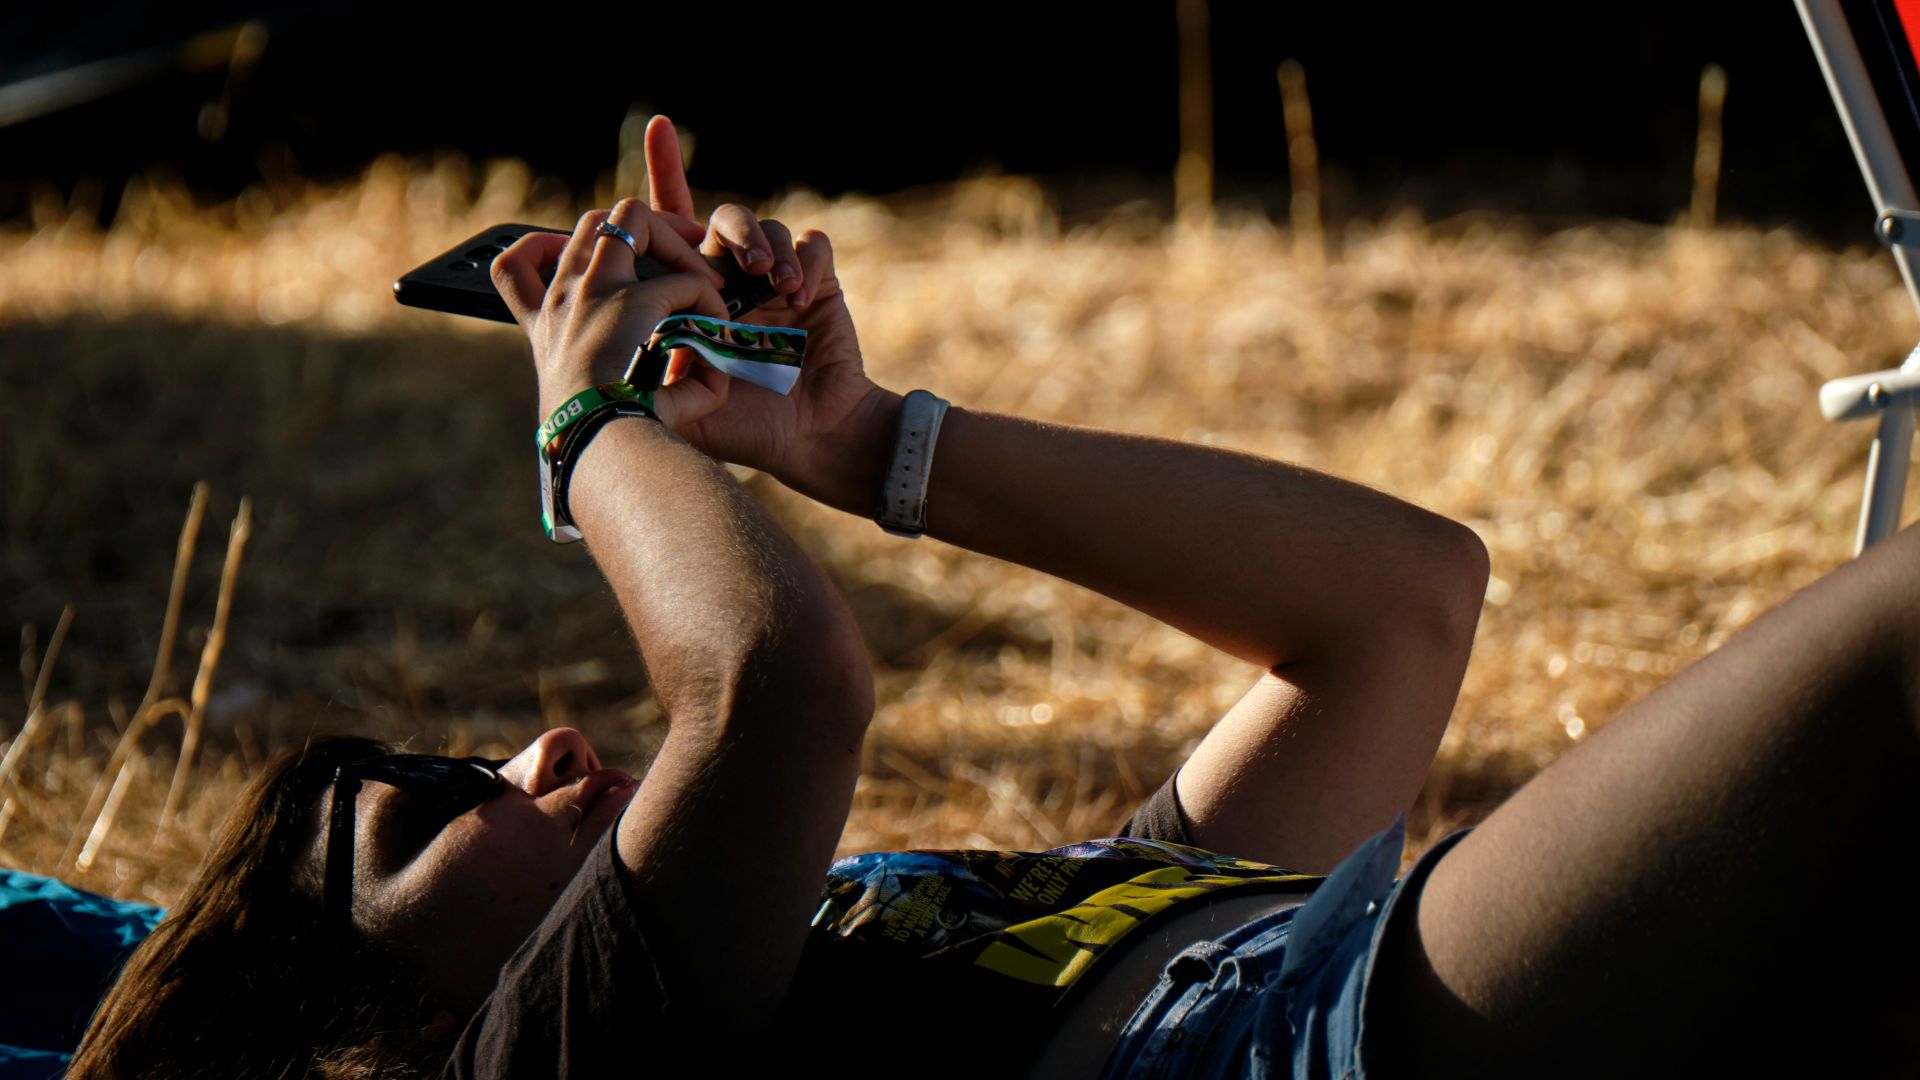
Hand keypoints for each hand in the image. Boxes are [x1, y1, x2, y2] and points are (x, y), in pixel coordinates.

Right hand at [490, 200, 726, 420]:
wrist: (601, 449)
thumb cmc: (604, 440)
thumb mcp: (598, 402)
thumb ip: (634, 371)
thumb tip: (688, 362)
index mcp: (547, 327)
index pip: (514, 267)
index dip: (544, 245)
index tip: (578, 254)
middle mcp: (564, 299)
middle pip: (590, 222)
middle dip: (640, 227)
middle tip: (681, 250)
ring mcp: (596, 291)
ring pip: (633, 219)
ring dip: (674, 243)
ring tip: (703, 281)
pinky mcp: (636, 301)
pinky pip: (687, 281)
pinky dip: (709, 300)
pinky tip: (717, 329)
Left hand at [640, 116, 894, 494]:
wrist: (809, 440)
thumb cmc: (744, 425)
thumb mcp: (678, 398)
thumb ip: (645, 364)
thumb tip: (617, 323)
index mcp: (693, 294)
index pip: (671, 224)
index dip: (667, 171)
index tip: (659, 126)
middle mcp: (732, 278)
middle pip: (719, 218)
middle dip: (729, 233)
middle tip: (739, 270)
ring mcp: (775, 278)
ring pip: (764, 226)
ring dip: (764, 247)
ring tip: (773, 286)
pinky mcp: (819, 281)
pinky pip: (811, 243)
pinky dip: (805, 262)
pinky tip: (799, 300)